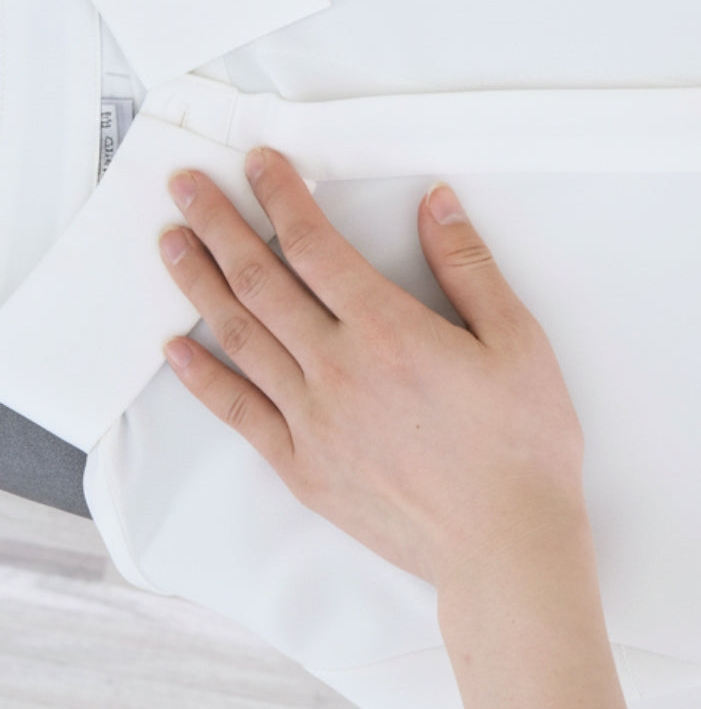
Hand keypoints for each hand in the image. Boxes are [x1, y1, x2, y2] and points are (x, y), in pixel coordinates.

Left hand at [156, 146, 586, 593]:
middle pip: (260, 282)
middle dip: (219, 225)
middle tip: (185, 187)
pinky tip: (178, 349)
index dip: (281, 197)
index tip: (259, 164)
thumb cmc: (521, 443)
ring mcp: (313, 422)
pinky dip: (204, 377)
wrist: (505, 544)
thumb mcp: (516, 339)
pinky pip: (240, 413)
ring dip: (200, 285)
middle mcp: (337, 370)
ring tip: (171, 245)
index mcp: (388, 330)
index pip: (315, 246)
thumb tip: (435, 203)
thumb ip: (468, 266)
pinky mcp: (304, 468)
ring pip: (240, 339)